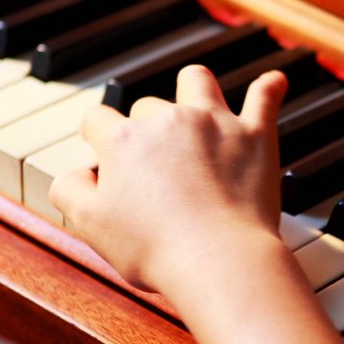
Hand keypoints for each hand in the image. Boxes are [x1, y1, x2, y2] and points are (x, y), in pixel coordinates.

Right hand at [50, 65, 288, 291]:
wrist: (217, 260)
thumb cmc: (154, 249)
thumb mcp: (89, 225)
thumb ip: (69, 190)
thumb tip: (74, 172)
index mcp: (124, 140)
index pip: (98, 121)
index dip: (97, 139)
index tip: (104, 155)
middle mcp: (167, 120)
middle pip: (147, 107)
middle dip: (146, 129)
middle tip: (156, 166)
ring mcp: (214, 123)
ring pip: (196, 82)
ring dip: (191, 90)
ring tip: (193, 106)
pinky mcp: (254, 136)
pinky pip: (264, 98)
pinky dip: (270, 88)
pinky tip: (274, 83)